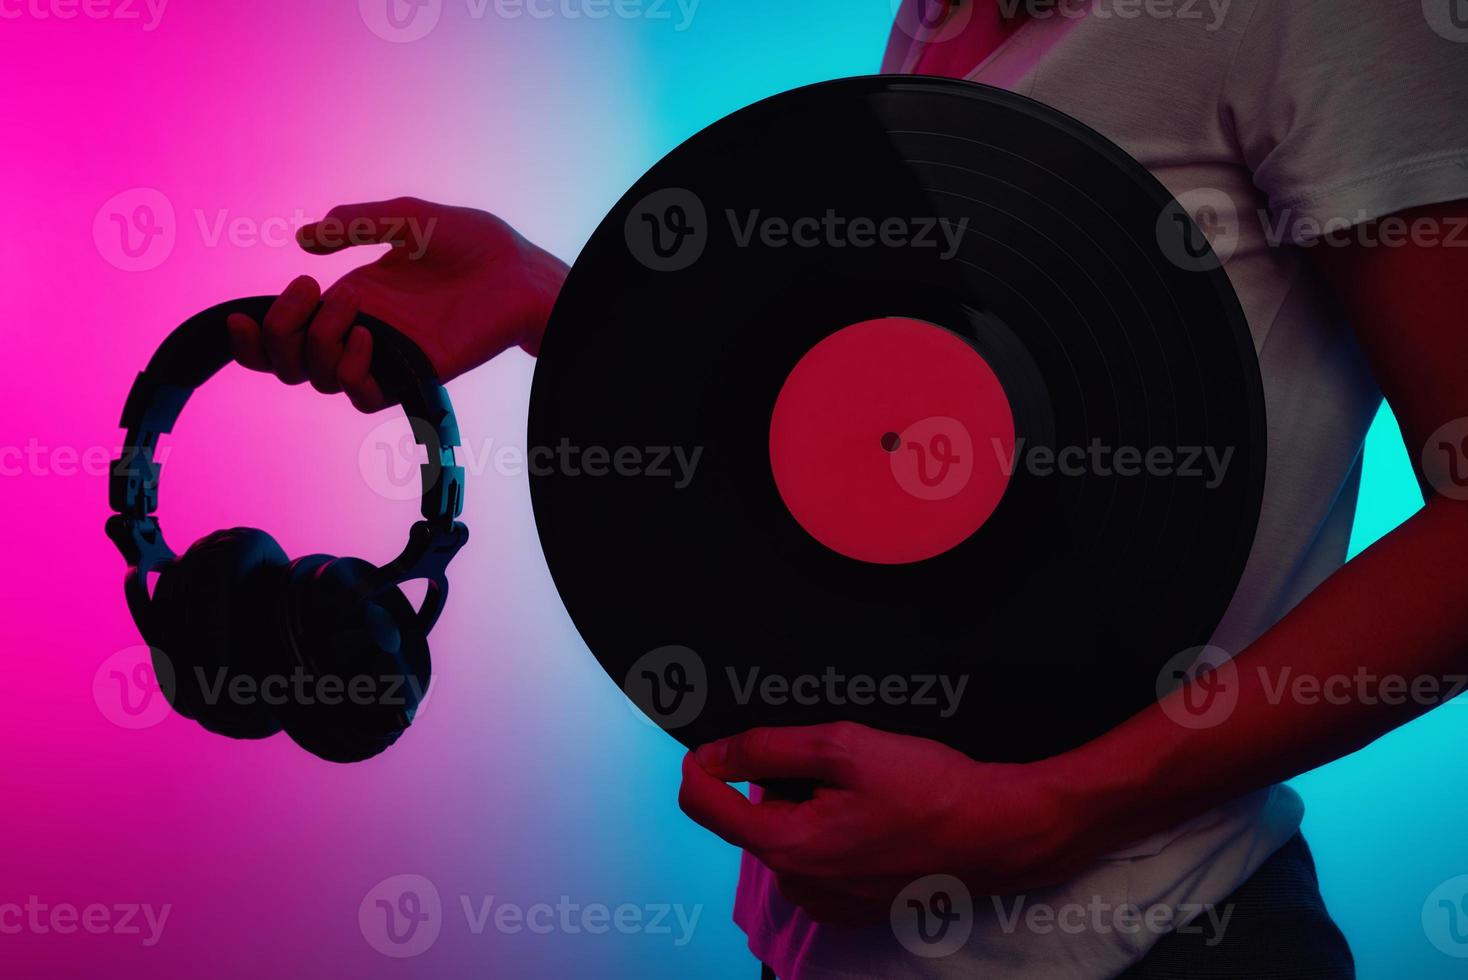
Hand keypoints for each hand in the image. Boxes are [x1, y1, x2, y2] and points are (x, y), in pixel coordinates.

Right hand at [226, 197, 567, 410]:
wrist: (522, 272)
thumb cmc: (475, 244)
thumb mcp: (407, 218)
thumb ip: (355, 223)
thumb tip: (303, 238)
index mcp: (353, 295)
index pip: (288, 328)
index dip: (256, 330)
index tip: (242, 313)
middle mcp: (362, 329)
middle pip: (290, 362)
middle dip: (274, 336)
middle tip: (306, 292)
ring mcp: (386, 353)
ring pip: (320, 379)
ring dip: (318, 342)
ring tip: (350, 302)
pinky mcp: (413, 373)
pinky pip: (363, 397)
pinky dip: (351, 371)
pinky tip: (368, 335)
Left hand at [679, 723, 1084, 925]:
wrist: (999, 832)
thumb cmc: (931, 787)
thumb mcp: (843, 746)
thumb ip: (766, 749)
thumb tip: (711, 755)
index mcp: (787, 845)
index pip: (705, 807)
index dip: (700, 766)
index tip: (713, 742)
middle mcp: (798, 884)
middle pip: (751, 818)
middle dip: (776, 784)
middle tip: (830, 761)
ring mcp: (825, 902)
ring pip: (786, 838)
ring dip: (806, 808)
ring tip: (861, 790)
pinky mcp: (850, 908)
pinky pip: (815, 861)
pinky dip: (829, 834)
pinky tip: (871, 818)